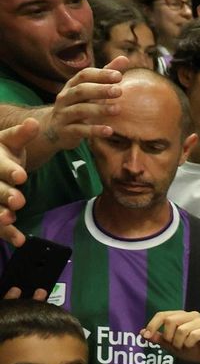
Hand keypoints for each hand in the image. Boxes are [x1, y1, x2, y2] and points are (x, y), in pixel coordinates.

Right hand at [0, 118, 36, 247]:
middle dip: (5, 194)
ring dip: (0, 214)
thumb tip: (33, 123)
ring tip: (10, 219)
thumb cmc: (2, 152)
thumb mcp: (9, 141)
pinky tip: (19, 240)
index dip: (9, 170)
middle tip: (19, 200)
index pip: (0, 165)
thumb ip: (21, 135)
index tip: (21, 175)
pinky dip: (7, 232)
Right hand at [39, 58, 127, 152]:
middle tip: (119, 91)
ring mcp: (64, 114)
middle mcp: (66, 97)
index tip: (119, 75)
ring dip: (99, 109)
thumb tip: (124, 58)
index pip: (85, 75)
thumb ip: (106, 75)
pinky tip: (109, 131)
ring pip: (80, 110)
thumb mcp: (91, 90)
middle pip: (81, 90)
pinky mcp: (65, 131)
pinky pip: (79, 130)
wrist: (55, 129)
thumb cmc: (79, 105)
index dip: (101, 74)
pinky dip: (94, 130)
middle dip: (100, 90)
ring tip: (117, 110)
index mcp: (73, 85)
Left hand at [141, 310, 199, 363]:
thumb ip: (159, 338)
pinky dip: (189, 343)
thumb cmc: (192, 349)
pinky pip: (193, 335)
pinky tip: (191, 346)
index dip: (152, 325)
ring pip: (181, 329)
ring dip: (179, 342)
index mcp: (181, 316)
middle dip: (168, 336)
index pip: (162, 315)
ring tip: (183, 347)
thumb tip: (142, 333)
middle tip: (173, 345)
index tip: (147, 336)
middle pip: (170, 320)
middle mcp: (192, 315)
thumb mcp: (171, 345)